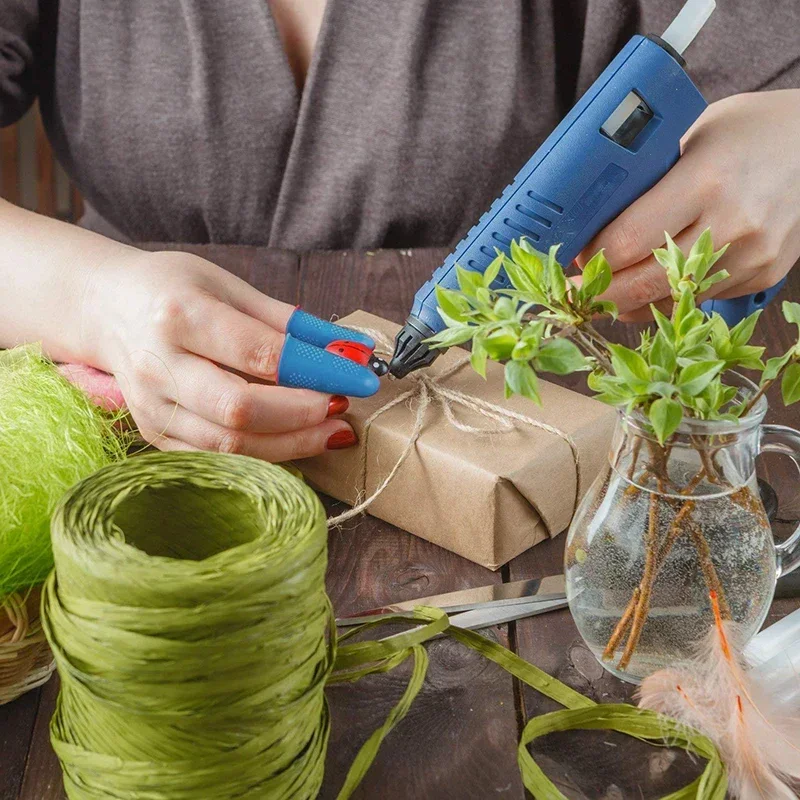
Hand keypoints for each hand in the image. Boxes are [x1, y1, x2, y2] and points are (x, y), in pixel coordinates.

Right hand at [79, 249, 356, 459]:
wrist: (104, 309)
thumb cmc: (173, 290)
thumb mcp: (229, 286)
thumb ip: (289, 322)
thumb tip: (351, 348)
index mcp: (180, 316)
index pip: (261, 354)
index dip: (319, 370)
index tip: (362, 377)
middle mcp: (159, 365)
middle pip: (241, 409)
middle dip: (305, 414)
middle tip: (344, 405)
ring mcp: (152, 408)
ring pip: (231, 444)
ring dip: (293, 443)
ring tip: (333, 428)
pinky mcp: (154, 435)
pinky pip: (217, 458)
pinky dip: (264, 454)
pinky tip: (297, 440)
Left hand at [576, 90, 799, 320]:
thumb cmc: (751, 131)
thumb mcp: (692, 137)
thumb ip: (647, 179)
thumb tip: (592, 220)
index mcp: (706, 181)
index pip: (627, 240)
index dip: (593, 258)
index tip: (574, 258)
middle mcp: (732, 225)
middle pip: (643, 284)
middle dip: (600, 294)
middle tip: (575, 292)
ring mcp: (751, 257)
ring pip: (670, 301)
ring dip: (630, 303)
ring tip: (604, 294)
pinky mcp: (763, 276)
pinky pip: (699, 301)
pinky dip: (667, 299)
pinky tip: (648, 289)